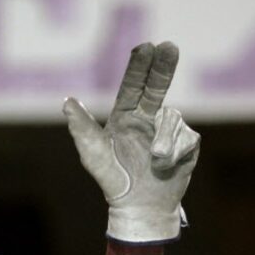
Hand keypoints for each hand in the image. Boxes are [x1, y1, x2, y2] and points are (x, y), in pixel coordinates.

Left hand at [64, 42, 199, 243]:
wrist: (140, 208)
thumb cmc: (114, 180)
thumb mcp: (94, 155)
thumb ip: (82, 128)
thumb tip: (67, 101)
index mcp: (126, 116)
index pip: (133, 86)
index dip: (140, 66)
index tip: (147, 46)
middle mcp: (148, 117)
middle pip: (158, 85)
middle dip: (164, 66)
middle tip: (169, 47)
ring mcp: (169, 129)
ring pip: (173, 119)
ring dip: (164, 141)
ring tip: (156, 162)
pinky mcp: (187, 143)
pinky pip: (186, 138)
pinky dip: (176, 154)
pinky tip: (167, 167)